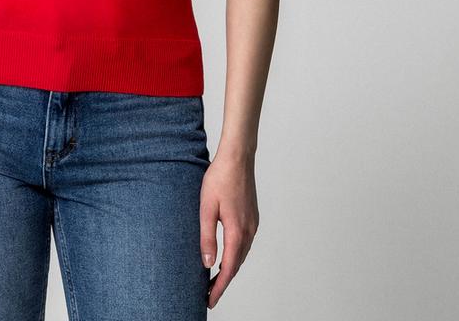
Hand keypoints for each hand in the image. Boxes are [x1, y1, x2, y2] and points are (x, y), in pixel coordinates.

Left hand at [200, 146, 258, 309]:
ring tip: (215, 279)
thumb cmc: (219, 179)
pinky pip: (244, 243)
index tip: (209, 300)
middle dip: (223, 282)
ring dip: (230, 269)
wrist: (237, 157)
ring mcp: (252, 224)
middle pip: (237, 265)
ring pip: (241, 254)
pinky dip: (235, 255)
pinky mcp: (252, 217)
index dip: (219, 287)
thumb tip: (207, 264)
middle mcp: (248, 231)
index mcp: (237, 231)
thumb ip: (207, 237)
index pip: (229, 268)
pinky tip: (227, 255)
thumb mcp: (206, 208)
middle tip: (209, 295)